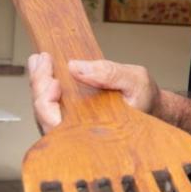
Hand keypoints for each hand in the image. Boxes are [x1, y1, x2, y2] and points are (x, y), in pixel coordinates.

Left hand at [25, 52, 161, 131]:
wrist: (152, 104)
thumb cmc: (145, 98)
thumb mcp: (135, 80)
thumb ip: (108, 73)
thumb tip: (75, 67)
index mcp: (93, 130)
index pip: (56, 125)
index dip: (47, 103)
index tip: (53, 80)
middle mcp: (78, 131)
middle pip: (44, 114)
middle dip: (39, 86)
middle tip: (41, 61)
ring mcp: (72, 123)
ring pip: (43, 109)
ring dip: (38, 83)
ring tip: (39, 60)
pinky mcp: (70, 113)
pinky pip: (50, 102)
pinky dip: (44, 84)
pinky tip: (43, 67)